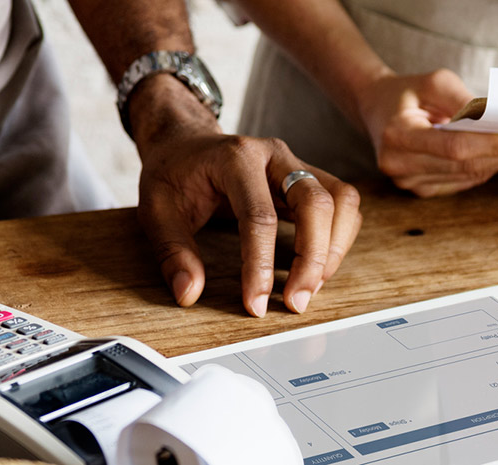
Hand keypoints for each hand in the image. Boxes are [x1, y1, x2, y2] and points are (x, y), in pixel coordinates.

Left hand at [129, 77, 362, 316]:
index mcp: (235, 158)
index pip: (259, 215)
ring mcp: (296, 162)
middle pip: (315, 202)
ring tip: (310, 287)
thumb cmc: (172, 175)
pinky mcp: (308, 176)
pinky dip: (338, 238)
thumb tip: (189, 294)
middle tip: (296, 302)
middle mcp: (274, 154)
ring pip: (341, 200)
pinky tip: (317, 267)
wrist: (185, 143)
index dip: (261, 265)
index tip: (255, 304)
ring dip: (334, 248)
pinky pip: (342, 204)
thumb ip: (172, 252)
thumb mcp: (155, 211)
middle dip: (312, 258)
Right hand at [355, 69, 497, 196]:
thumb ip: (463, 101)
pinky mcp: (419, 189)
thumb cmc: (406, 92)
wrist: (376, 110)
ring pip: (468, 176)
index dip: (493, 146)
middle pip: (465, 165)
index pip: (454, 147)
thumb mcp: (433, 81)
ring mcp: (407, 181)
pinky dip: (488, 168)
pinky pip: (462, 181)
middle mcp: (398, 164)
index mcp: (398, 135)